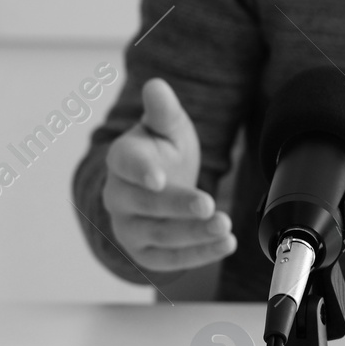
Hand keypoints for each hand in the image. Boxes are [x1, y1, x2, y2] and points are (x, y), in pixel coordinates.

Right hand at [103, 78, 236, 271]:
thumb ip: (163, 110)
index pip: (126, 165)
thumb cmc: (162, 152)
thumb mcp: (168, 127)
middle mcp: (119, 196)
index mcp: (122, 160)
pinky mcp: (146, 252)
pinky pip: (170, 259)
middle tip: (209, 205)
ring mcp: (129, 227)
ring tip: (225, 226)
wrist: (161, 184)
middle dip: (178, 207)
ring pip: (159, 236)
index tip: (159, 179)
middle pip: (146, 205)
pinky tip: (225, 244)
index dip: (142, 172)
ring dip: (194, 234)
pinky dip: (199, 255)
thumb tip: (156, 85)